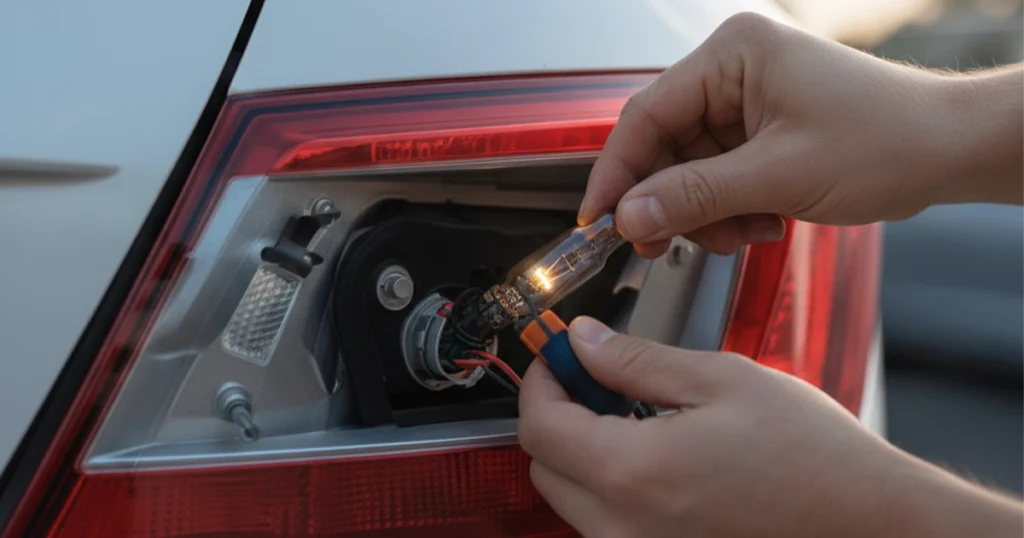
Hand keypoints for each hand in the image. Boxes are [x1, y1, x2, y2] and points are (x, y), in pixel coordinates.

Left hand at [518, 317, 1023, 537]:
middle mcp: (626, 527)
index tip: (558, 354)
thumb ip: (636, 360)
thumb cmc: (813, 457)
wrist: (870, 520)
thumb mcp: (720, 379)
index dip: (540, 379)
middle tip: (590, 376)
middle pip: (544, 467)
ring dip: (579, 451)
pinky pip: (606, 524)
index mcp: (634, 473)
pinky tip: (652, 453)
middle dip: (555, 413)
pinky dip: (609, 485)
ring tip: (627, 412)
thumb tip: (584, 341)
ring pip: (571, 498)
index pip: (540, 426)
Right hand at [580, 13, 1022, 257]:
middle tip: (662, 244)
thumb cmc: (884, 141)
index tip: (597, 220)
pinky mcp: (759, 130)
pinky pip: (717, 177)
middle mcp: (732, 71)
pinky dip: (729, 209)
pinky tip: (763, 221)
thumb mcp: (778, 176)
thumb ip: (695, 196)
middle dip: (670, 201)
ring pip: (688, 170)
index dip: (617, 173)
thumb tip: (629, 215)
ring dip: (707, 213)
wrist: (946, 152)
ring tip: (747, 230)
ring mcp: (746, 100)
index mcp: (732, 55)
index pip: (646, 115)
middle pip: (664, 145)